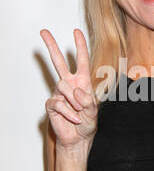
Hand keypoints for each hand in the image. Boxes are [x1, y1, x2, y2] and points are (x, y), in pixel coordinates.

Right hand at [40, 28, 97, 148]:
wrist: (78, 139)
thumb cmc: (87, 123)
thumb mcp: (94, 111)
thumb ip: (88, 101)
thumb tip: (76, 91)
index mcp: (82, 82)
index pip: (81, 61)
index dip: (80, 46)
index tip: (76, 32)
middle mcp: (70, 85)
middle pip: (59, 62)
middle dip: (51, 46)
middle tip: (43, 32)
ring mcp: (59, 94)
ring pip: (63, 86)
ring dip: (73, 100)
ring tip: (79, 111)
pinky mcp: (52, 104)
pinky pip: (59, 103)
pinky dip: (69, 112)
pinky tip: (74, 119)